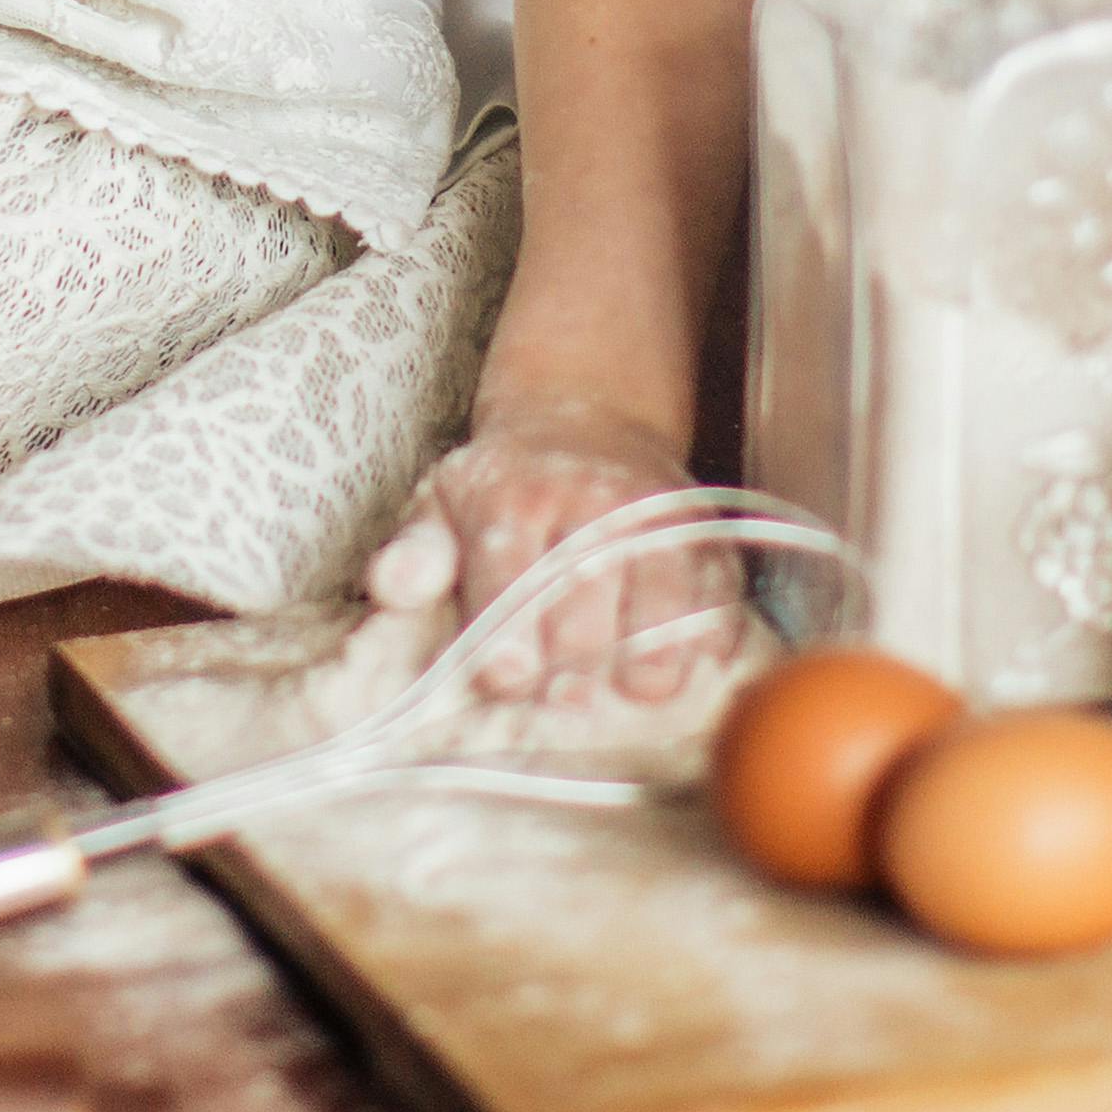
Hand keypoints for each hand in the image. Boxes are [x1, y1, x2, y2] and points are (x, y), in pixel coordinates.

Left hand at [366, 391, 723, 704]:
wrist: (583, 417)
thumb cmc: (502, 485)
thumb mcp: (440, 503)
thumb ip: (415, 554)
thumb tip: (389, 588)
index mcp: (512, 497)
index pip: (510, 572)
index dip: (510, 634)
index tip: (507, 680)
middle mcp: (589, 501)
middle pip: (589, 590)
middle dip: (576, 653)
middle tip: (564, 694)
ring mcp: (652, 514)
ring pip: (665, 588)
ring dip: (655, 647)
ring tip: (637, 688)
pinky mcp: (701, 530)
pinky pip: (721, 582)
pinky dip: (716, 625)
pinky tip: (699, 658)